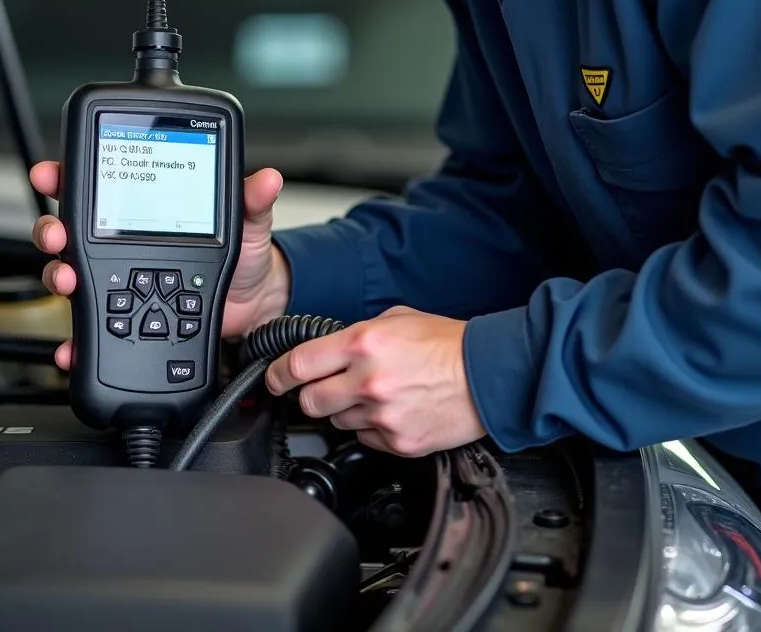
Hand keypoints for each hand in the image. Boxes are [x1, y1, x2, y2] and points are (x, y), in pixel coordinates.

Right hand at [29, 161, 290, 370]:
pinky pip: (90, 327)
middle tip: (57, 237)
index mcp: (145, 210)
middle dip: (52, 230)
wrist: (254, 306)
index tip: (51, 175)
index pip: (98, 185)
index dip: (66, 176)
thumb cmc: (244, 258)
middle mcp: (124, 242)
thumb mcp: (247, 226)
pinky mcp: (123, 318)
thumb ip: (251, 203)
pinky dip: (77, 338)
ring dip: (58, 276)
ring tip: (67, 281)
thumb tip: (266, 179)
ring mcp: (119, 280)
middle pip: (71, 230)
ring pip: (70, 274)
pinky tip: (76, 344)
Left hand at [265, 306, 486, 456]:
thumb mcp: (397, 319)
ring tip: (374, 396)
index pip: (298, 364)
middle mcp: (367, 381)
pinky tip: (392, 412)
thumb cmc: (447, 344)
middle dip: (311, 395)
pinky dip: (372, 428)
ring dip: (346, 410)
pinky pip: (366, 440)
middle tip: (324, 388)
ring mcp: (382, 416)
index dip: (277, 374)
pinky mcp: (398, 442)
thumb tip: (332, 349)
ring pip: (337, 422)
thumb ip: (358, 334)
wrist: (487, 376)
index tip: (273, 379)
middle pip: (310, 402)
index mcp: (363, 343)